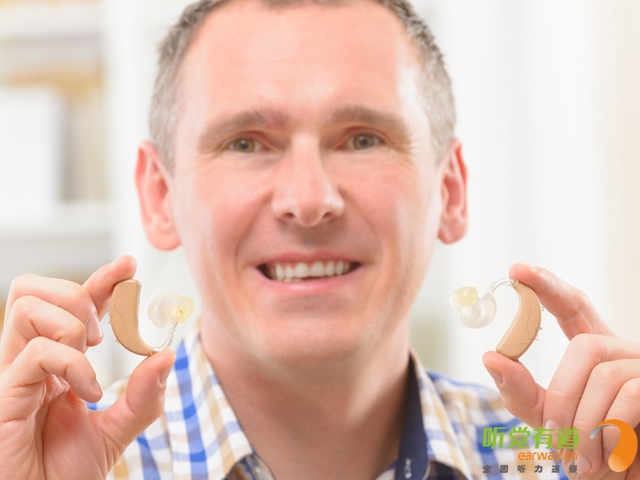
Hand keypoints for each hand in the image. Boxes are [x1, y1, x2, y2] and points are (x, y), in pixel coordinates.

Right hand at [0, 256, 174, 479]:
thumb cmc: (67, 471)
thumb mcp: (119, 429)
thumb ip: (143, 395)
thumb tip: (166, 354)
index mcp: (54, 362)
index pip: (71, 304)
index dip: (100, 280)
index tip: (129, 266)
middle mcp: (29, 361)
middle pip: (33, 289)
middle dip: (78, 293)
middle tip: (104, 334)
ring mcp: (12, 374)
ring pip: (27, 307)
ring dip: (73, 325)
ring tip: (92, 361)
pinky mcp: (4, 395)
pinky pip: (36, 352)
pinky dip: (73, 364)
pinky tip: (87, 393)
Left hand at [483, 264, 639, 478]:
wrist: (630, 477)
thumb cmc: (590, 447)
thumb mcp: (548, 418)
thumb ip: (520, 390)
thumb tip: (490, 356)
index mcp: (595, 351)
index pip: (571, 306)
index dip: (547, 286)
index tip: (517, 271)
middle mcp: (623, 352)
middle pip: (584, 345)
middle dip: (562, 392)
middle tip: (553, 432)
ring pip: (604, 375)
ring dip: (583, 422)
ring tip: (581, 458)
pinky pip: (630, 396)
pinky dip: (609, 431)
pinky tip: (608, 456)